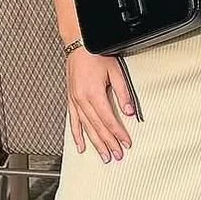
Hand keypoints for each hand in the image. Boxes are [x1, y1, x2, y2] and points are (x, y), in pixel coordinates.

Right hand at [67, 48, 135, 162]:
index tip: (126, 143)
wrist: (78, 43)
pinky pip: (73, 121)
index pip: (108, 120)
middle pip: (97, 127)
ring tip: (103, 156)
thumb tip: (129, 111)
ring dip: (95, 143)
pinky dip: (77, 135)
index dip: (118, 133)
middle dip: (108, 143)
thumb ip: (123, 93)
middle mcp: (82, 99)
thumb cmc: (96, 54)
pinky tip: (81, 146)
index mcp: (94, 93)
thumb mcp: (115, 71)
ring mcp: (75, 100)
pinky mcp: (71, 99)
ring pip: (86, 128)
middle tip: (116, 156)